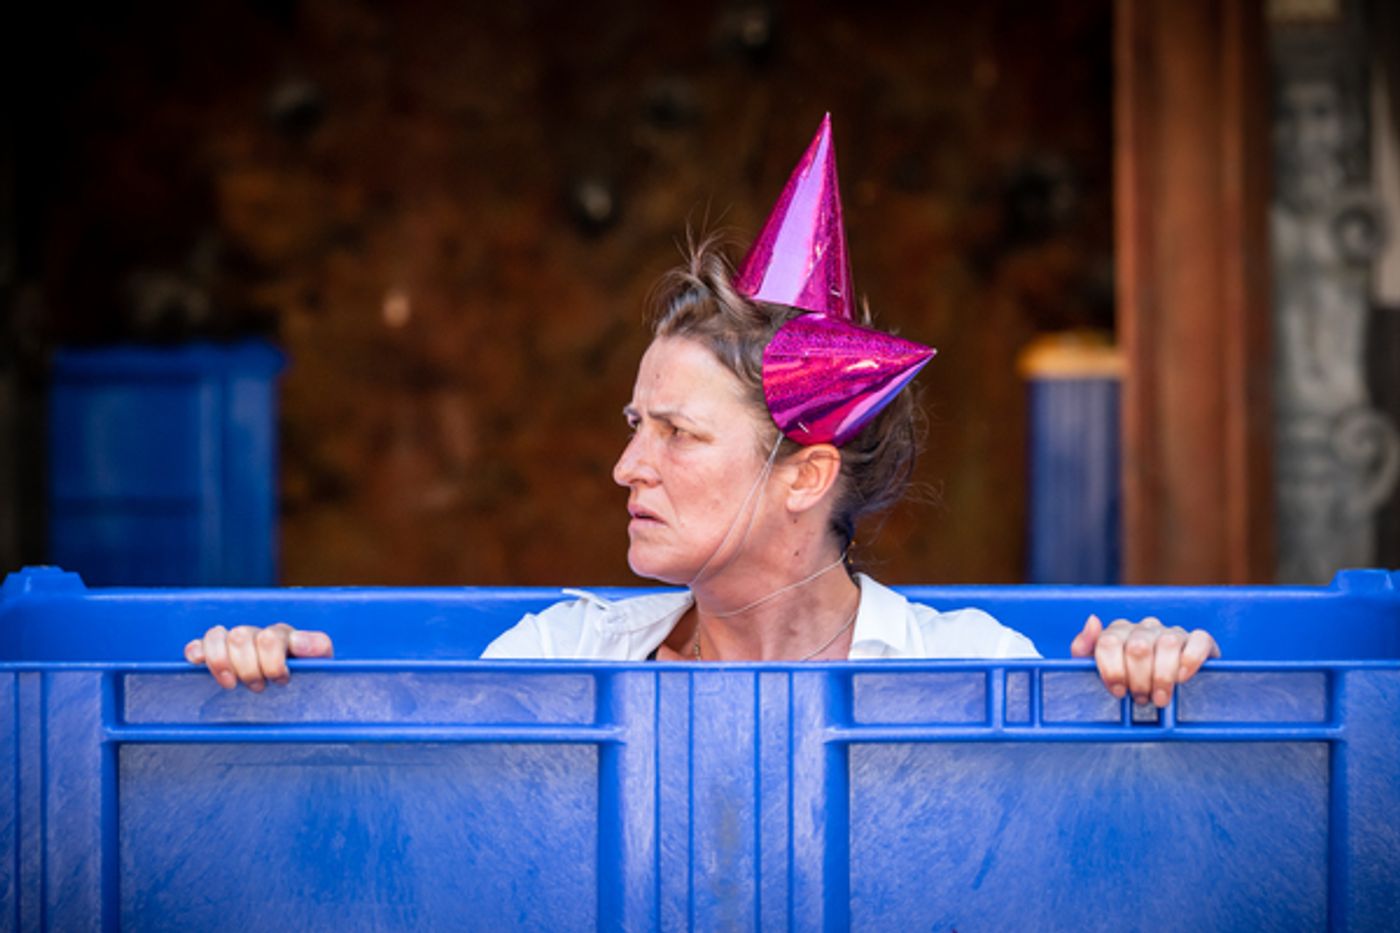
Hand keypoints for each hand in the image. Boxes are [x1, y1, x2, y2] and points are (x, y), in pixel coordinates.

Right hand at [184, 623, 333, 691]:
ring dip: (221, 663)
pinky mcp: (215, 654)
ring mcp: (234, 643)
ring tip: (232, 685)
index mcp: (282, 635)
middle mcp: (256, 634)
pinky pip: (199, 644)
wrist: (297, 691)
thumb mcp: (320, 662)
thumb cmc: (308, 676)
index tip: (281, 680)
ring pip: (216, 635)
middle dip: (249, 668)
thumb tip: (297, 643)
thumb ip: (316, 647)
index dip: (272, 663)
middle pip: (240, 636)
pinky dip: (196, 651)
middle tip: (259, 688)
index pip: (270, 637)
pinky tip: (197, 663)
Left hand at [1070, 615, 1218, 706]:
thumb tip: (1093, 620)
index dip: (1112, 671)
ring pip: (1167, 644)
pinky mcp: (1199, 640)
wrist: (1163, 694)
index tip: (1118, 692)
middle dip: (1138, 680)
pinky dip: (1191, 660)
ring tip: (1159, 699)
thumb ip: (1083, 648)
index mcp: (1118, 632)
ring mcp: (1172, 631)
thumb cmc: (1126, 682)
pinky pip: (1199, 639)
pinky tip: (1183, 678)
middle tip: (1141, 699)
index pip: (1108, 642)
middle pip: (1138, 647)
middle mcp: (1144, 628)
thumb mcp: (1095, 670)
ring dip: (1163, 677)